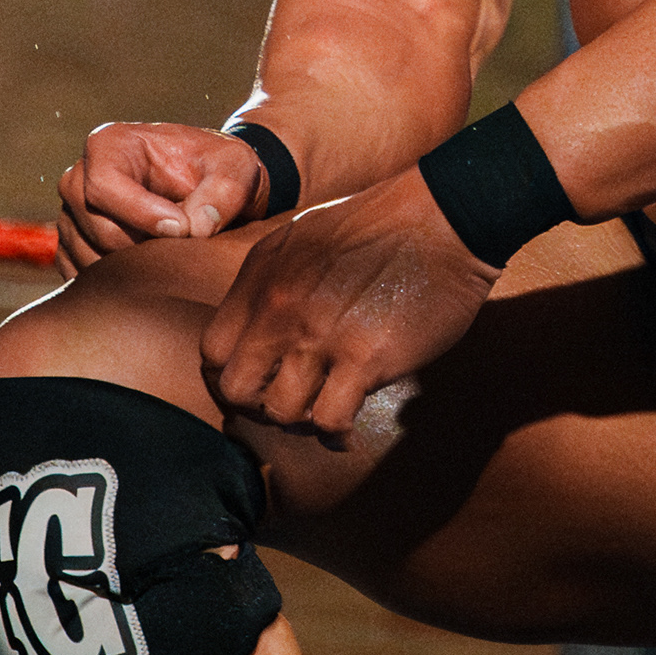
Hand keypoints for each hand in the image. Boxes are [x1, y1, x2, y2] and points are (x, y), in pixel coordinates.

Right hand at [53, 122, 274, 269]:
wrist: (211, 190)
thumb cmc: (218, 171)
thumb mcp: (235, 169)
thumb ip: (223, 193)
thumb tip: (196, 227)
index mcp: (109, 145)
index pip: (104, 184)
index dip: (142, 213)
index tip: (182, 229)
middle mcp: (79, 179)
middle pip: (96, 226)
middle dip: (142, 245)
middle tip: (183, 250)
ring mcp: (72, 216)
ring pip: (88, 256)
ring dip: (133, 268)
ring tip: (173, 260)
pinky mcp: (74, 249)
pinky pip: (82, 276)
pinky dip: (116, 285)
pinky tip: (153, 276)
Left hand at [199, 170, 498, 438]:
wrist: (442, 219)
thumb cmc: (379, 224)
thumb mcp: (302, 236)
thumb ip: (270, 280)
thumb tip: (259, 327)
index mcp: (262, 278)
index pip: (213, 351)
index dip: (230, 374)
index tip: (255, 382)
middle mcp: (280, 310)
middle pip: (236, 389)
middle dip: (257, 405)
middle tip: (284, 404)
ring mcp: (320, 338)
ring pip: (281, 412)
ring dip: (299, 421)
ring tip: (318, 413)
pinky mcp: (364, 360)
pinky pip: (330, 420)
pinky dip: (335, 434)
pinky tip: (345, 431)